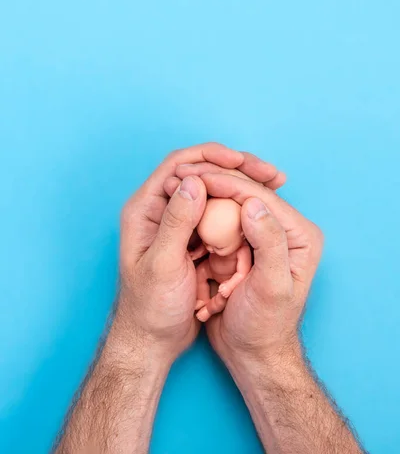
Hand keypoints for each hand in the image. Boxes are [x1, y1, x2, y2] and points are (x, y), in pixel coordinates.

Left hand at [115, 143, 282, 363]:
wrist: (152, 340)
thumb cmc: (150, 308)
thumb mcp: (162, 265)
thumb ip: (176, 222)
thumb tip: (195, 180)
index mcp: (145, 209)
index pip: (179, 165)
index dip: (212, 158)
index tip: (242, 162)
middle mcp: (161, 210)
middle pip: (201, 173)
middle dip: (236, 168)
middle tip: (270, 173)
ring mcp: (178, 223)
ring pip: (213, 192)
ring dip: (242, 187)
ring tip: (274, 186)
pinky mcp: (192, 238)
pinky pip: (219, 214)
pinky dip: (240, 210)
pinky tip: (262, 211)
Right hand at [196, 173, 322, 367]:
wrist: (252, 352)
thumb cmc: (265, 327)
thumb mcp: (272, 288)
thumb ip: (269, 243)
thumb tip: (253, 202)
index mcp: (299, 234)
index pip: (261, 197)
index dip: (229, 182)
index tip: (197, 174)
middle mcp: (283, 229)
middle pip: (246, 194)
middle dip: (215, 181)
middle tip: (182, 172)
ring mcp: (261, 236)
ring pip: (231, 204)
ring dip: (206, 193)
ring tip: (177, 182)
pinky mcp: (242, 245)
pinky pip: (220, 221)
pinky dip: (203, 213)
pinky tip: (183, 204)